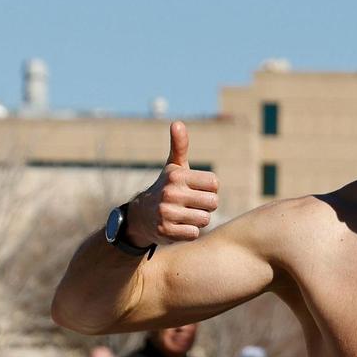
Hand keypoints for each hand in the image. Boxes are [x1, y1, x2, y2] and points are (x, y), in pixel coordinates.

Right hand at [126, 121, 218, 245]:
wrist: (141, 216)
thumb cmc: (166, 188)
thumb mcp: (173, 167)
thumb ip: (179, 146)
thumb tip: (177, 123)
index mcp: (177, 176)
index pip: (214, 183)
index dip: (210, 188)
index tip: (197, 189)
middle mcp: (171, 193)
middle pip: (213, 203)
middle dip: (206, 205)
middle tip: (192, 204)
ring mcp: (168, 213)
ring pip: (205, 219)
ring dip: (199, 219)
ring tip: (185, 215)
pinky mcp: (167, 231)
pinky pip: (194, 233)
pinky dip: (190, 231)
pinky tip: (179, 226)